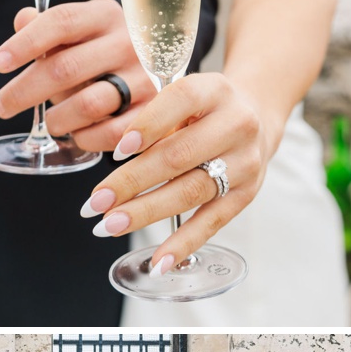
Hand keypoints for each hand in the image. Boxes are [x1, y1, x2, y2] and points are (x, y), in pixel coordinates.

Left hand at [0, 0, 151, 145]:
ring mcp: (145, 78)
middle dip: (23, 91)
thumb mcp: (79, 33)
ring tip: (49, 121)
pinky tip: (76, 132)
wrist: (156, 76)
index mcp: (105, 15)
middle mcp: (130, 43)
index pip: (61, 21)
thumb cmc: (102, 54)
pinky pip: (108, 133)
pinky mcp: (151, 112)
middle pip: (64, 68)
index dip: (26, 43)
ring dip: (56, 118)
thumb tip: (23, 18)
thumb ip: (50, 27)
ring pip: (85, 105)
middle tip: (1, 106)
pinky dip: (84, 137)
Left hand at [80, 72, 265, 271]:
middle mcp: (236, 123)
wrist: (256, 115)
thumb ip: (151, 121)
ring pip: (191, 190)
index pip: (180, 101)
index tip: (117, 151)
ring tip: (109, 226)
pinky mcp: (247, 193)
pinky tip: (159, 261)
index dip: (147, 126)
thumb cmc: (200, 109)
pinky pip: (213, 221)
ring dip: (146, 212)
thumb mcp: (178, 98)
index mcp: (213, 90)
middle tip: (94, 203)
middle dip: (131, 182)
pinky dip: (184, 243)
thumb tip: (114, 161)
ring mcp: (244, 161)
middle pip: (179, 156)